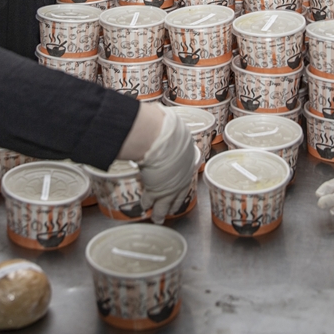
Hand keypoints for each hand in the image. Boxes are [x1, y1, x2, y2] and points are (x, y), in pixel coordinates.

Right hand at [136, 107, 196, 223]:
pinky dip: (146, 204)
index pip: (187, 178)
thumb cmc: (170, 131)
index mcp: (189, 164)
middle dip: (174, 204)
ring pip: (164, 205)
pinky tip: (144, 207)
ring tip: (158, 218)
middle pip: (179, 196)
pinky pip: (150, 201)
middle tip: (172, 210)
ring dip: (160, 212)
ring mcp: (170, 187)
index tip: (180, 190)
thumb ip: (171, 130)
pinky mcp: (156, 191)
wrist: (164, 140)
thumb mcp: (175, 130)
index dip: (183, 185)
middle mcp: (182, 179)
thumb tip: (163, 115)